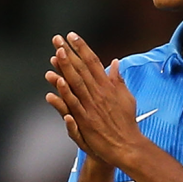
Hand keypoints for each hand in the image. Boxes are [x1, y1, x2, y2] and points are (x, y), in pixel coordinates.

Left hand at [45, 32, 141, 164]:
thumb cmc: (127, 122)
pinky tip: (58, 83)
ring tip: (55, 54)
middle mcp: (99, 93)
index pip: (93, 61)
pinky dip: (66, 93)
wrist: (127, 145)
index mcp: (107, 86)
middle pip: (82, 69)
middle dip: (69, 52)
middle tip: (57, 39)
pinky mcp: (86, 120)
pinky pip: (74, 104)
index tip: (72, 36)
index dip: (82, 47)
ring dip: (66, 68)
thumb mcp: (126, 97)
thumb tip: (115, 63)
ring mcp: (91, 106)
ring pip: (76, 83)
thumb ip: (118, 80)